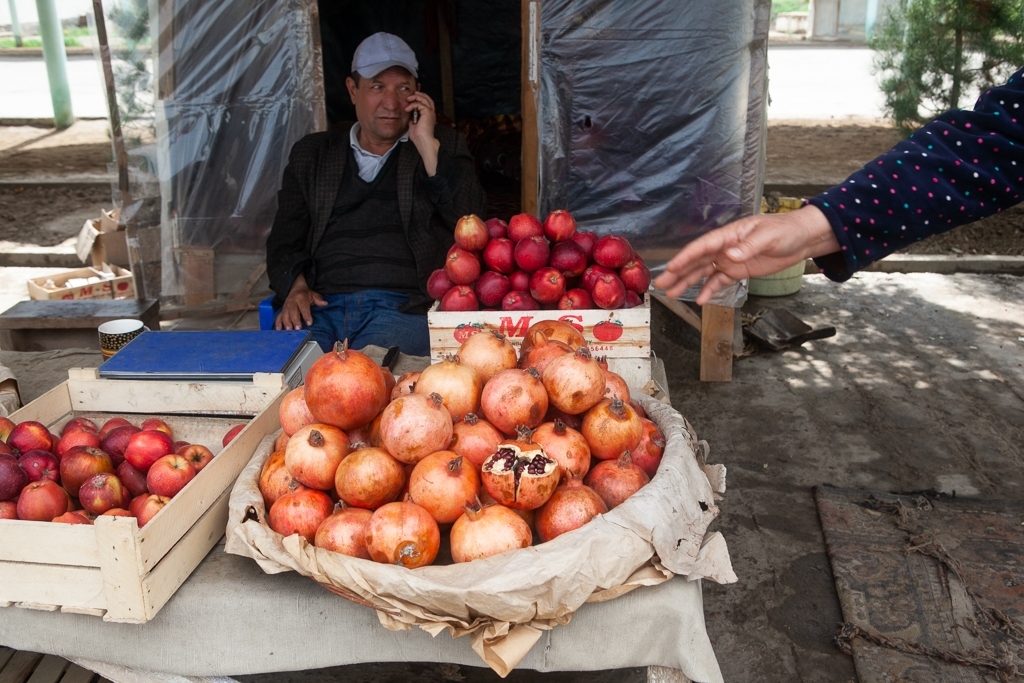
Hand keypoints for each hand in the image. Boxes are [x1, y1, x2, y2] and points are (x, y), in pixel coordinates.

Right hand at [274, 274, 326, 329]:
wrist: (295, 288)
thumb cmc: (305, 294)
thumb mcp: (313, 294)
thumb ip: (318, 299)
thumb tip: (325, 303)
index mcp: (301, 298)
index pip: (303, 307)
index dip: (306, 315)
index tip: (309, 323)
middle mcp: (292, 302)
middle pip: (293, 312)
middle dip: (295, 320)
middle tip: (298, 328)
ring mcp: (286, 306)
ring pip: (285, 315)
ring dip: (286, 323)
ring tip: (289, 330)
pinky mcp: (282, 310)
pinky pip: (278, 316)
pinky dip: (278, 323)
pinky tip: (278, 329)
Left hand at [406, 91, 439, 174]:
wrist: (423, 141)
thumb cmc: (419, 137)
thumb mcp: (413, 127)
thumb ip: (412, 121)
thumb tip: (409, 118)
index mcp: (428, 116)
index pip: (426, 103)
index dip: (420, 99)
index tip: (411, 99)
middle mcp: (431, 113)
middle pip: (428, 98)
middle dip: (419, 94)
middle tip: (411, 95)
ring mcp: (430, 112)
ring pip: (425, 99)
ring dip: (416, 97)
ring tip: (408, 99)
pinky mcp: (428, 112)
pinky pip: (420, 104)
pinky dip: (413, 104)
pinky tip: (407, 109)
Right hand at [652, 204, 839, 304]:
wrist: (802, 239)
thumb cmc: (786, 231)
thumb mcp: (769, 237)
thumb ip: (748, 247)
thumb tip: (729, 256)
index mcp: (729, 235)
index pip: (702, 247)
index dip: (685, 257)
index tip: (671, 268)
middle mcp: (725, 247)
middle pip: (697, 261)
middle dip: (678, 273)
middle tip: (661, 284)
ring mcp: (730, 260)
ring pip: (704, 272)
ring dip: (688, 282)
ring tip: (672, 294)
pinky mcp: (739, 271)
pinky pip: (719, 281)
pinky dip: (709, 290)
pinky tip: (699, 300)